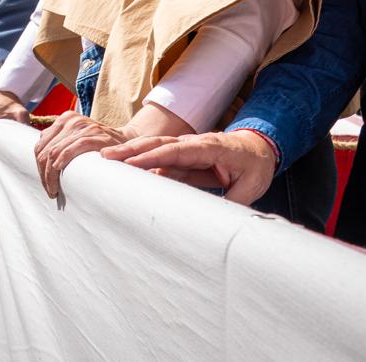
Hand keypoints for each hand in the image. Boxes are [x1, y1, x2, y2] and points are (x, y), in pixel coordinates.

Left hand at [30, 111, 132, 198]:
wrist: (126, 143)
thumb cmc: (98, 146)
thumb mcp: (75, 139)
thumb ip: (59, 142)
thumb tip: (39, 159)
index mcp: (64, 120)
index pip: (41, 145)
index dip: (39, 167)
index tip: (45, 183)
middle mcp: (71, 120)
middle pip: (45, 150)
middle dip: (44, 174)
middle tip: (50, 191)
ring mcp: (82, 126)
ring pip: (54, 152)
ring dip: (50, 175)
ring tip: (54, 190)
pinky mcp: (94, 135)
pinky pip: (70, 150)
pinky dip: (61, 164)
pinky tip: (61, 178)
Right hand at [113, 129, 278, 205]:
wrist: (260, 149)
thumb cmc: (256, 166)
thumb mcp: (251, 186)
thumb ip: (232, 201)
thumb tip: (217, 222)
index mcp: (210, 147)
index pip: (177, 151)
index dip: (153, 157)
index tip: (131, 163)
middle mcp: (194, 144)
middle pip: (159, 145)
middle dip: (132, 150)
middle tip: (106, 157)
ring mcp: (187, 149)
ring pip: (156, 150)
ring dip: (132, 154)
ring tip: (107, 161)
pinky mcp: (184, 157)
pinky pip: (161, 160)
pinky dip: (143, 164)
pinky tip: (126, 172)